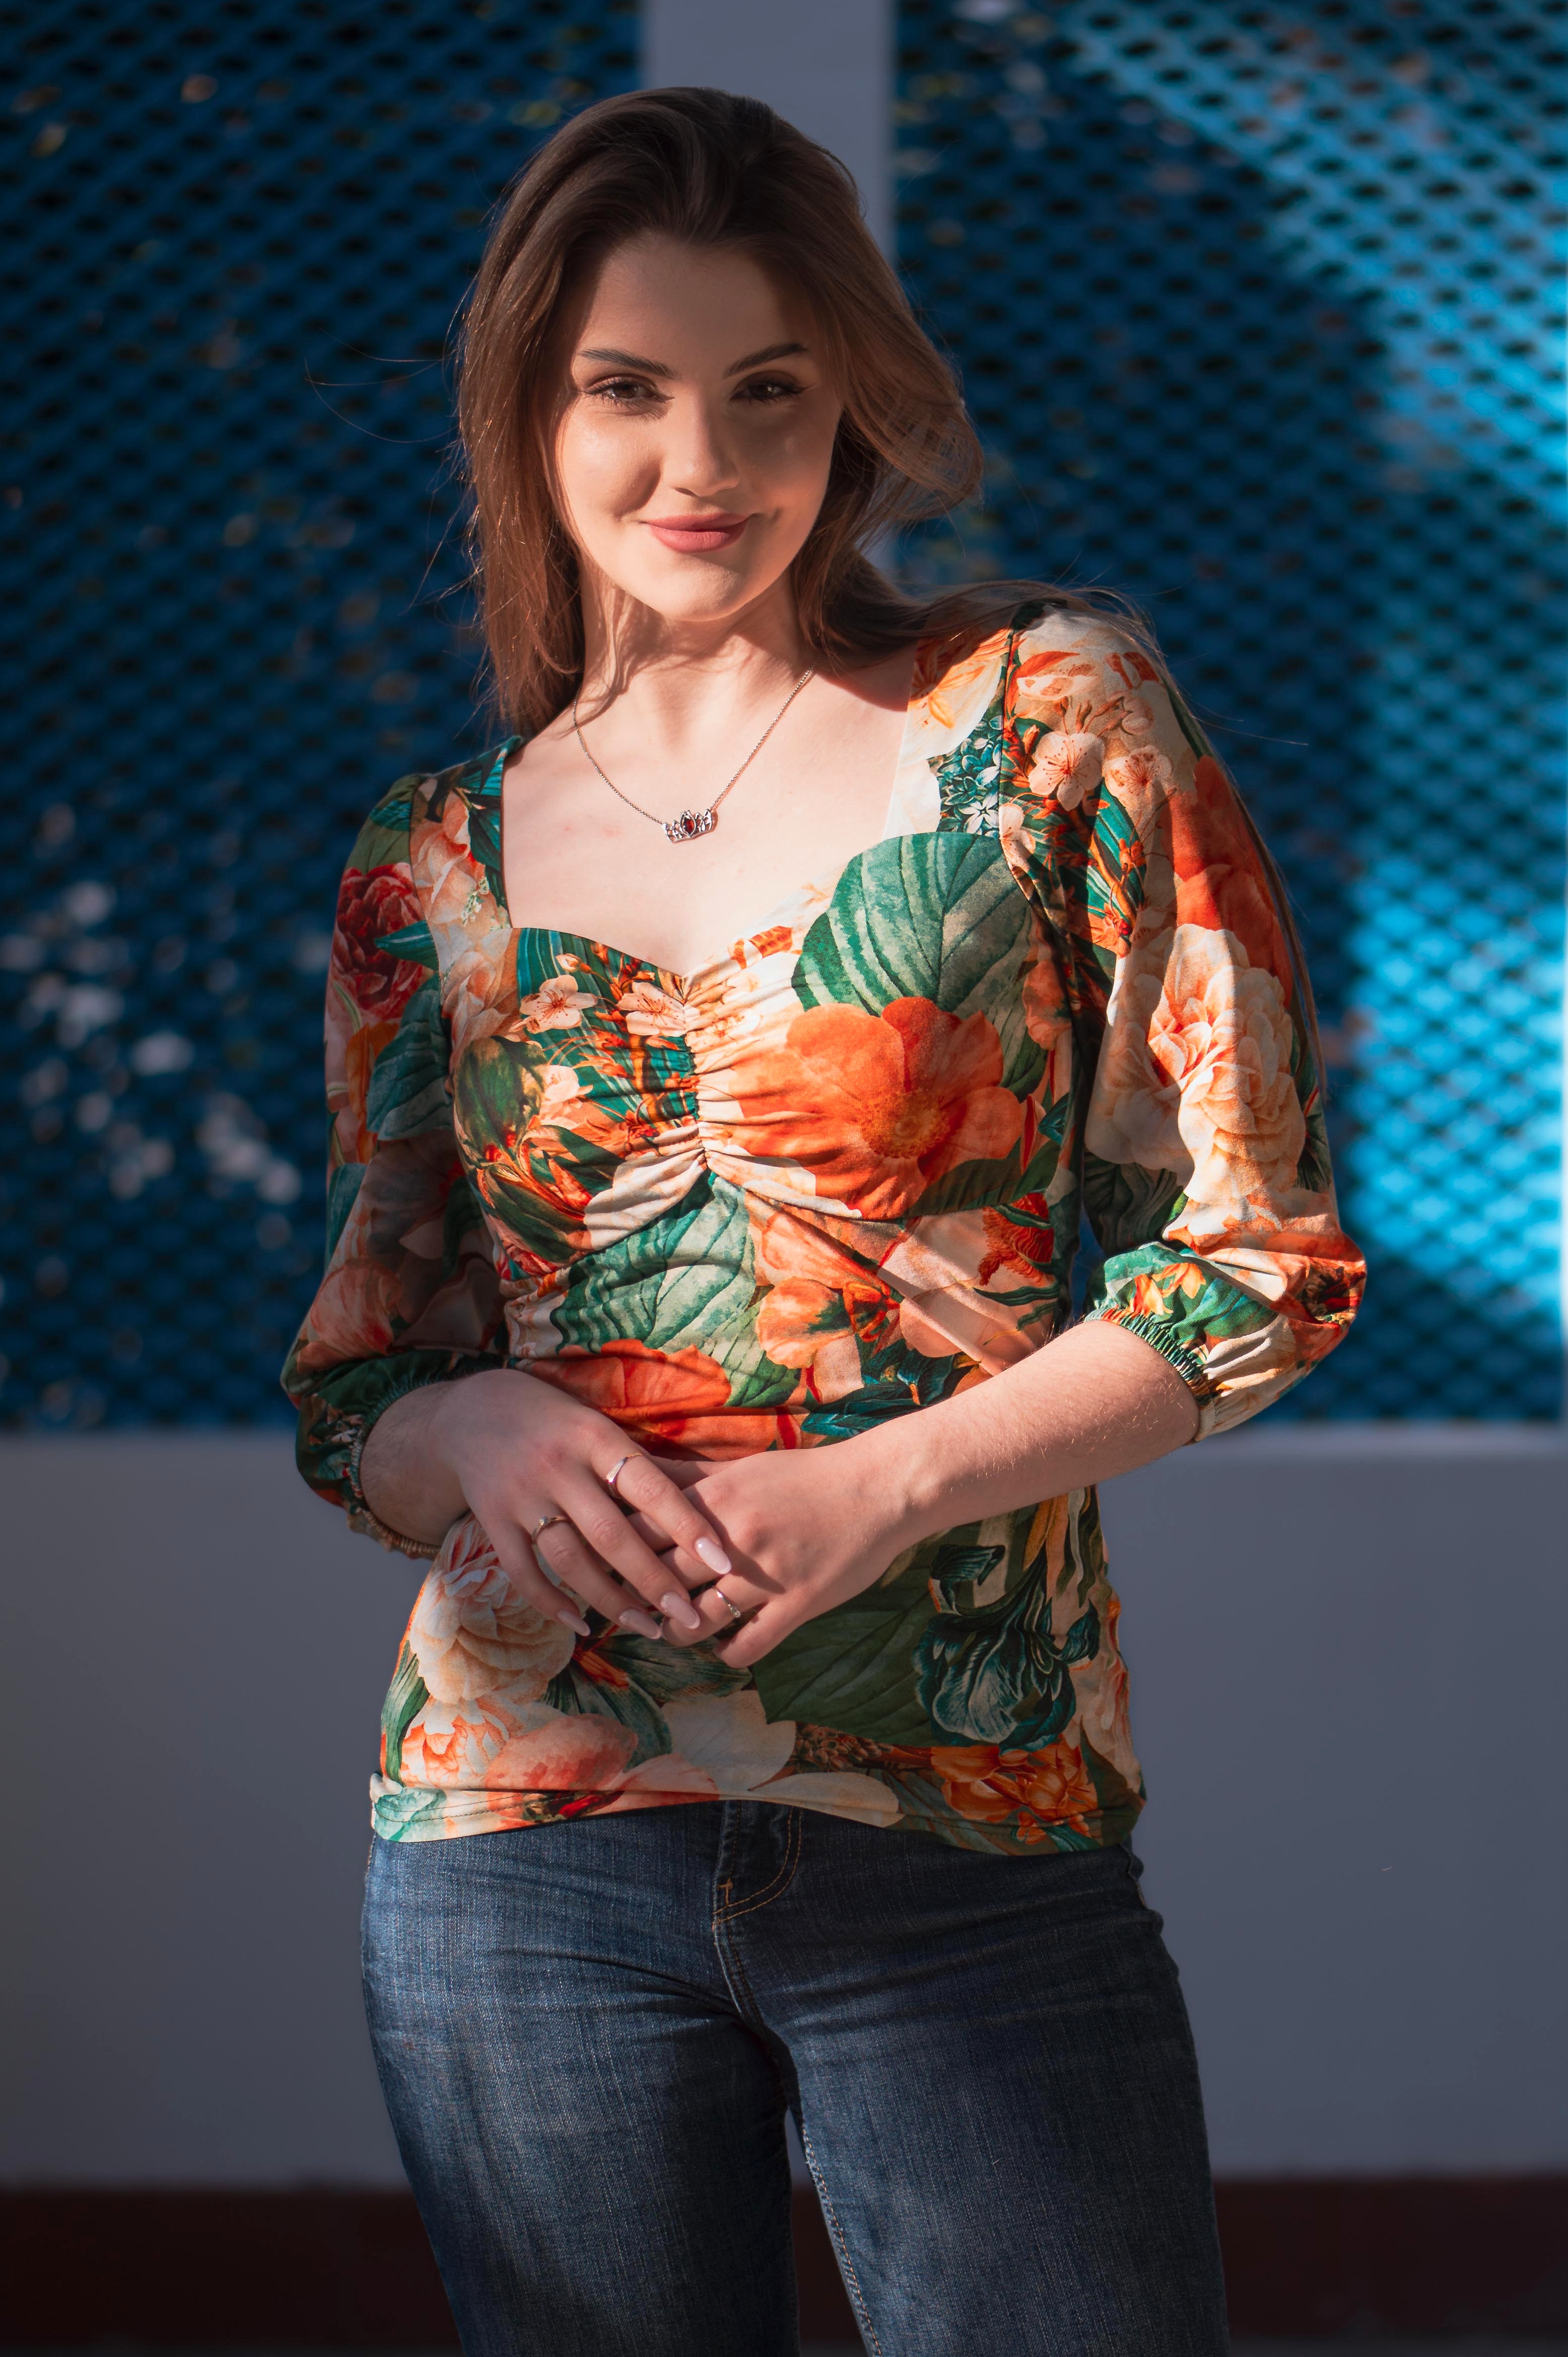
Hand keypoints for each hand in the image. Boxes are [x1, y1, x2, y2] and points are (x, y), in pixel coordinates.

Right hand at [426, 1370, 732, 1638]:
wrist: (470, 1410)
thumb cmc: (554, 1419)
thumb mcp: (596, 1425)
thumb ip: (638, 1463)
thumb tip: (707, 1494)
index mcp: (594, 1437)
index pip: (649, 1486)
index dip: (687, 1525)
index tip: (723, 1560)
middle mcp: (558, 1466)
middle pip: (612, 1534)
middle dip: (654, 1580)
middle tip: (689, 1617)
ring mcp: (521, 1496)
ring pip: (571, 1560)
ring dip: (612, 1601)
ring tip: (649, 1628)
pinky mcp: (492, 1521)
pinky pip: (523, 1572)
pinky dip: (551, 1603)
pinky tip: (581, 1625)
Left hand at [633, 1444, 916, 1667]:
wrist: (879, 1489)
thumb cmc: (808, 1475)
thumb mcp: (742, 1467)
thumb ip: (689, 1476)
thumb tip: (638, 1472)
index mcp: (714, 1501)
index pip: (639, 1531)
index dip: (613, 1552)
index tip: (602, 1564)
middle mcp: (732, 1540)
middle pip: (658, 1580)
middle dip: (635, 1598)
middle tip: (623, 1610)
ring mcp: (765, 1577)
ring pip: (695, 1621)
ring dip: (675, 1632)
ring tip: (669, 1631)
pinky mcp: (797, 1605)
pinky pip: (747, 1646)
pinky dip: (728, 1654)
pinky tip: (723, 1649)